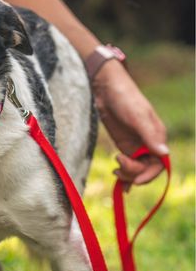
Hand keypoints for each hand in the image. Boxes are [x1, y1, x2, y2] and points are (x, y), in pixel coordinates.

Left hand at [91, 60, 168, 189]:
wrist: (106, 89)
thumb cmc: (125, 98)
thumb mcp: (137, 117)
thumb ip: (150, 135)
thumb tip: (164, 153)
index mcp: (157, 136)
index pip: (160, 164)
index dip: (150, 175)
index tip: (136, 180)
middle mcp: (149, 143)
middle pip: (147, 169)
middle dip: (134, 174)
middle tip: (117, 169)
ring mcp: (136, 145)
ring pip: (137, 169)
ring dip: (127, 174)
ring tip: (114, 170)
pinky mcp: (124, 144)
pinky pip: (128, 164)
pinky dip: (124, 173)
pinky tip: (118, 179)